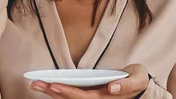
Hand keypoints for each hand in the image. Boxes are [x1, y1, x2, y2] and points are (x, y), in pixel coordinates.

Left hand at [30, 64, 148, 98]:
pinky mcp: (88, 94)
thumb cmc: (138, 80)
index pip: (83, 97)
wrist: (140, 84)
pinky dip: (58, 90)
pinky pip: (70, 94)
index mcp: (106, 98)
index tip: (54, 85)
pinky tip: (46, 85)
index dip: (68, 92)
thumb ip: (127, 84)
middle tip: (35, 83)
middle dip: (53, 92)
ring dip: (51, 92)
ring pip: (68, 98)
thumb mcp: (138, 78)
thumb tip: (112, 87)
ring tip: (35, 84)